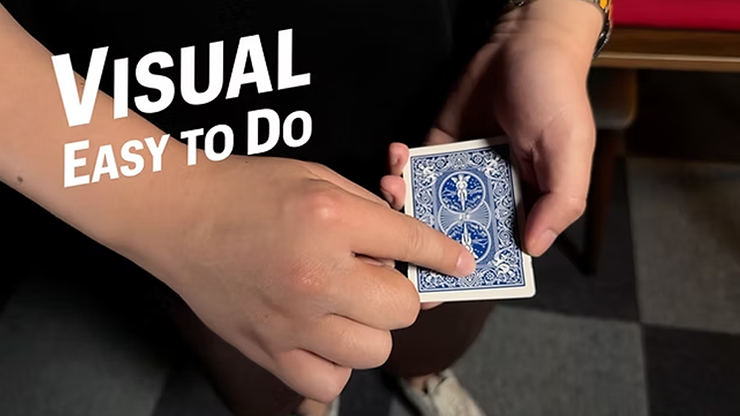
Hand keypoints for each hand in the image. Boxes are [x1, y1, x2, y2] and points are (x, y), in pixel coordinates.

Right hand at [122, 156, 475, 402]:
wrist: (179, 215)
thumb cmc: (245, 191)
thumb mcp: (319, 179)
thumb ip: (372, 214)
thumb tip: (412, 246)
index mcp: (331, 220)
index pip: (415, 244)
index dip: (445, 254)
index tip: (458, 263)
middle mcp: (315, 275)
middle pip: (403, 309)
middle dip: (403, 293)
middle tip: (380, 278)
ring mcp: (291, 320)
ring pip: (373, 350)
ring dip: (371, 328)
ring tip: (348, 306)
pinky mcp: (267, 349)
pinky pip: (326, 382)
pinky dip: (334, 364)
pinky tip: (323, 336)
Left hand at [380, 0, 602, 257]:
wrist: (523, 41)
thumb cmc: (555, 95)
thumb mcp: (570, 150)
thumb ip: (560, 202)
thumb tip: (534, 248)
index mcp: (526, 201)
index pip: (498, 247)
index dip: (471, 268)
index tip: (439, 285)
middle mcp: (491, 191)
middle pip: (454, 230)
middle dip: (423, 241)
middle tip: (396, 246)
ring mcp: (461, 169)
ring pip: (427, 200)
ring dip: (404, 200)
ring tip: (395, 187)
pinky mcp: (439, 144)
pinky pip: (415, 165)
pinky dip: (400, 164)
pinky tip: (397, 155)